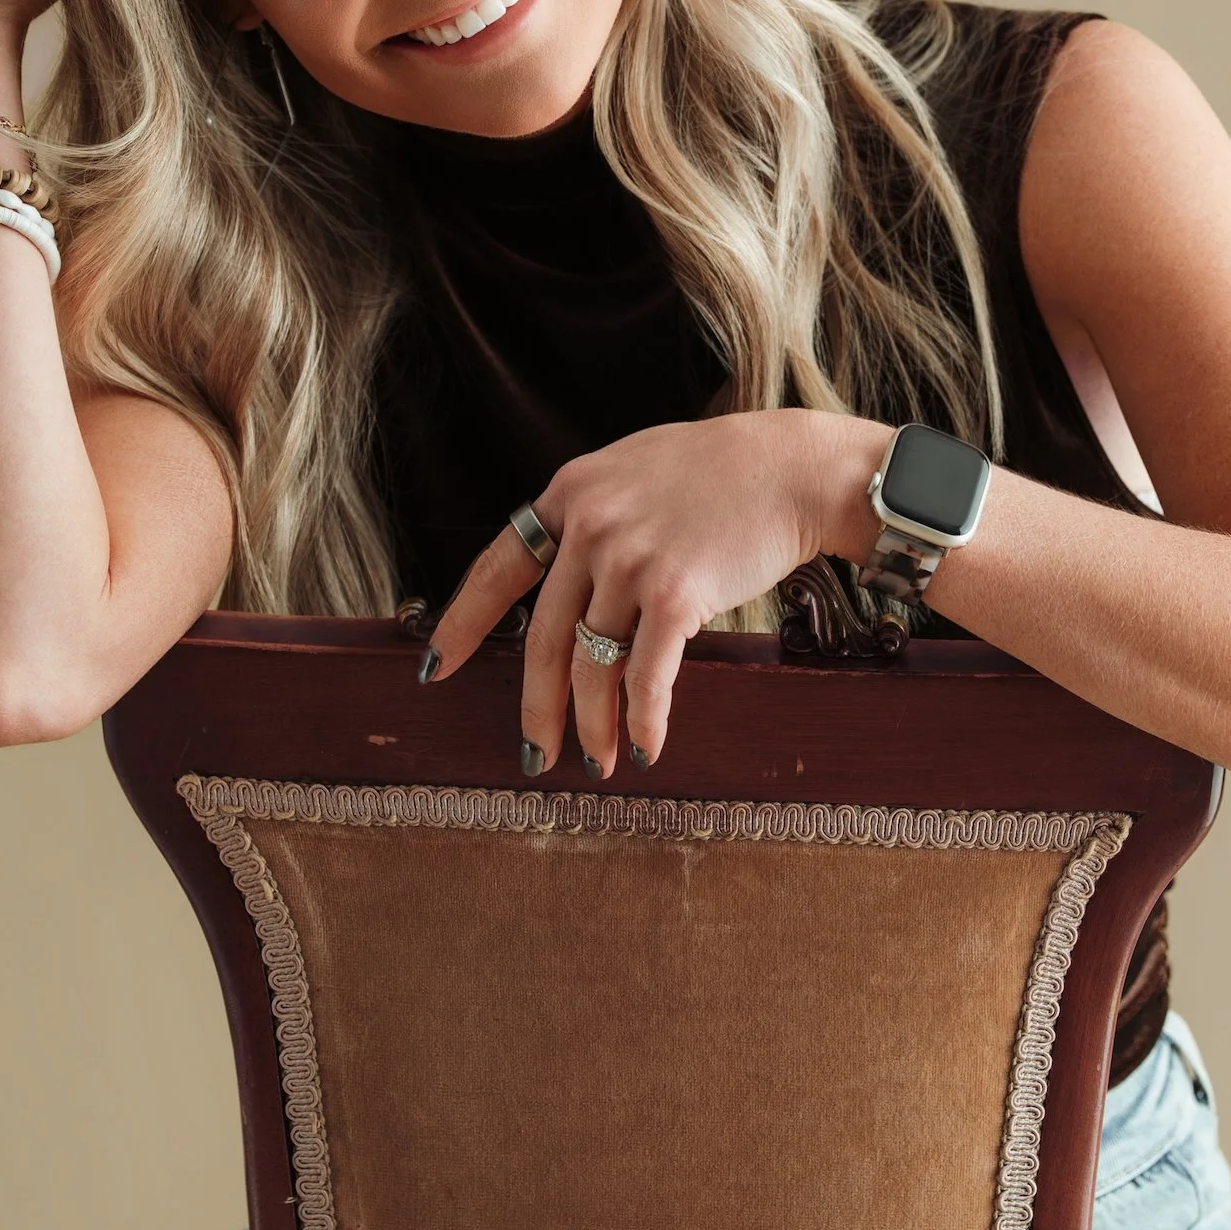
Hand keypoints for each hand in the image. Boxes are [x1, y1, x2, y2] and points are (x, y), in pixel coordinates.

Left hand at [422, 410, 887, 775]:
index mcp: (571, 493)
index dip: (464, 623)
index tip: (437, 667)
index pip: (498, 567)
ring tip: (598, 761)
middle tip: (534, 754)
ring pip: (591, 665)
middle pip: (542, 637)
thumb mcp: (633, 470)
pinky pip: (646, 674)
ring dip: (593, 725)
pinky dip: (642, 719)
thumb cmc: (722, 471)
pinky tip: (645, 748)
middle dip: (536, 708)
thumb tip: (563, 578)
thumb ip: (592, 515)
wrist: (793, 467)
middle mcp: (591, 526)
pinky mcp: (676, 593)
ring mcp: (629, 560)